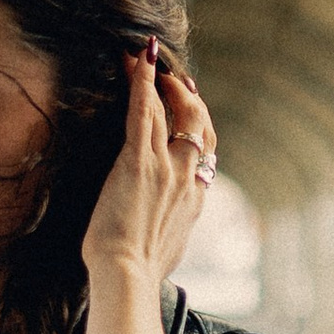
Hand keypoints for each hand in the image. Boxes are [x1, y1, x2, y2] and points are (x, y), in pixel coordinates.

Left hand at [81, 38, 216, 333]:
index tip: (192, 108)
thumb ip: (172, 233)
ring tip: (147, 59)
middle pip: (198, 124)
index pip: (205, 153)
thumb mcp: (168, 251)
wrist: (127, 274)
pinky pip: (142, 111)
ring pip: (170, 111)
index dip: (200, 126)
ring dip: (160, 80)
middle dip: (187, 96)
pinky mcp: (137, 160)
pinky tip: (135, 60)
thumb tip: (166, 239)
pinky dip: (141, 82)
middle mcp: (187, 177)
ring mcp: (165, 166)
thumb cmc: (138, 272)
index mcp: (195, 200)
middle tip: (173, 77)